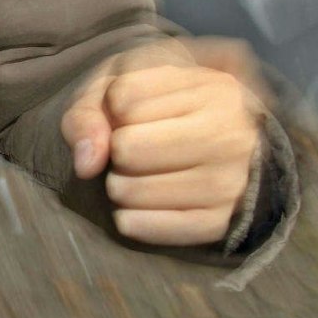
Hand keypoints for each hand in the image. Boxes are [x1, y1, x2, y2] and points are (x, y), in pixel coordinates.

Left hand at [61, 41, 264, 245]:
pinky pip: (151, 229)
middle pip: (127, 148)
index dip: (114, 108)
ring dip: (119, 186)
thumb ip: (87, 114)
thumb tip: (86, 165)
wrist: (212, 145)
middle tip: (134, 151)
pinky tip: (136, 209)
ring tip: (140, 175)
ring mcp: (229, 182)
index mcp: (213, 88)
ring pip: (133, 190)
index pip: (124, 99)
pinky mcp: (218, 223)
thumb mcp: (119, 89)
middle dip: (116, 150)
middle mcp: (231, 134)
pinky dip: (129, 221)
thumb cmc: (156, 109)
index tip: (133, 113)